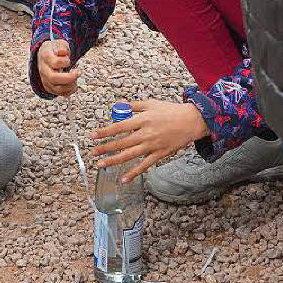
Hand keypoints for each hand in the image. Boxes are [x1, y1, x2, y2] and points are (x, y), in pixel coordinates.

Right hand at [36, 39, 79, 96]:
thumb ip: (62, 46)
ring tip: (76, 78)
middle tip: (78, 72)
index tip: (68, 60)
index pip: (55, 63)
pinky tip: (74, 84)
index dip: (65, 62)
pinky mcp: (49, 87)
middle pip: (54, 78)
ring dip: (70, 85)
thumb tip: (63, 52)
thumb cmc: (54, 50)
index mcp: (45, 57)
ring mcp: (45, 80)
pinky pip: (60, 94)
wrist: (45, 56)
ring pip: (57, 89)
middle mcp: (43, 70)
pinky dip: (69, 91)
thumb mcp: (58, 43)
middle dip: (69, 78)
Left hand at [91, 99, 208, 181]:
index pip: (118, 127)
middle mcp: (145, 134)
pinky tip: (123, 179)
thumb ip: (134, 106)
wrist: (190, 121)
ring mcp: (152, 146)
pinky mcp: (159, 155)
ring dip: (113, 161)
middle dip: (105, 148)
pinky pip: (144, 166)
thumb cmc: (170, 111)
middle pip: (121, 143)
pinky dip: (134, 173)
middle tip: (92, 152)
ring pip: (129, 155)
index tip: (93, 136)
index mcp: (142, 120)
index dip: (104, 132)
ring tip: (100, 164)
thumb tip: (119, 106)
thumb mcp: (150, 103)